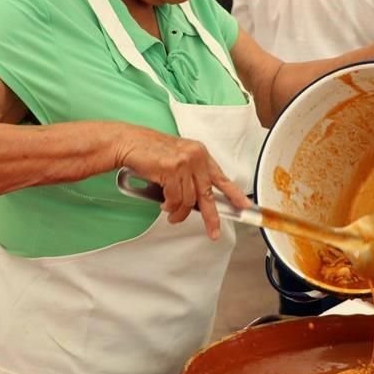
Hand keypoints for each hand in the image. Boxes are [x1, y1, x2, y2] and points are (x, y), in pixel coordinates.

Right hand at [114, 126, 249, 240]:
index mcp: (201, 153)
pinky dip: (169, 206)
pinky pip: (174, 199)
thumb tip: (199, 202)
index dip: (234, 194)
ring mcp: (184, 163)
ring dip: (178, 212)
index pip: (222, 178)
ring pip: (188, 200)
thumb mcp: (177, 158)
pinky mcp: (171, 169)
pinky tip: (163, 204)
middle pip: (207, 194)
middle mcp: (196, 157)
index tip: (244, 206)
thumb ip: (191, 175)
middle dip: (210, 217)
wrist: (128, 142)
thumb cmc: (149, 151)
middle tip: (213, 231)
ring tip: (171, 213)